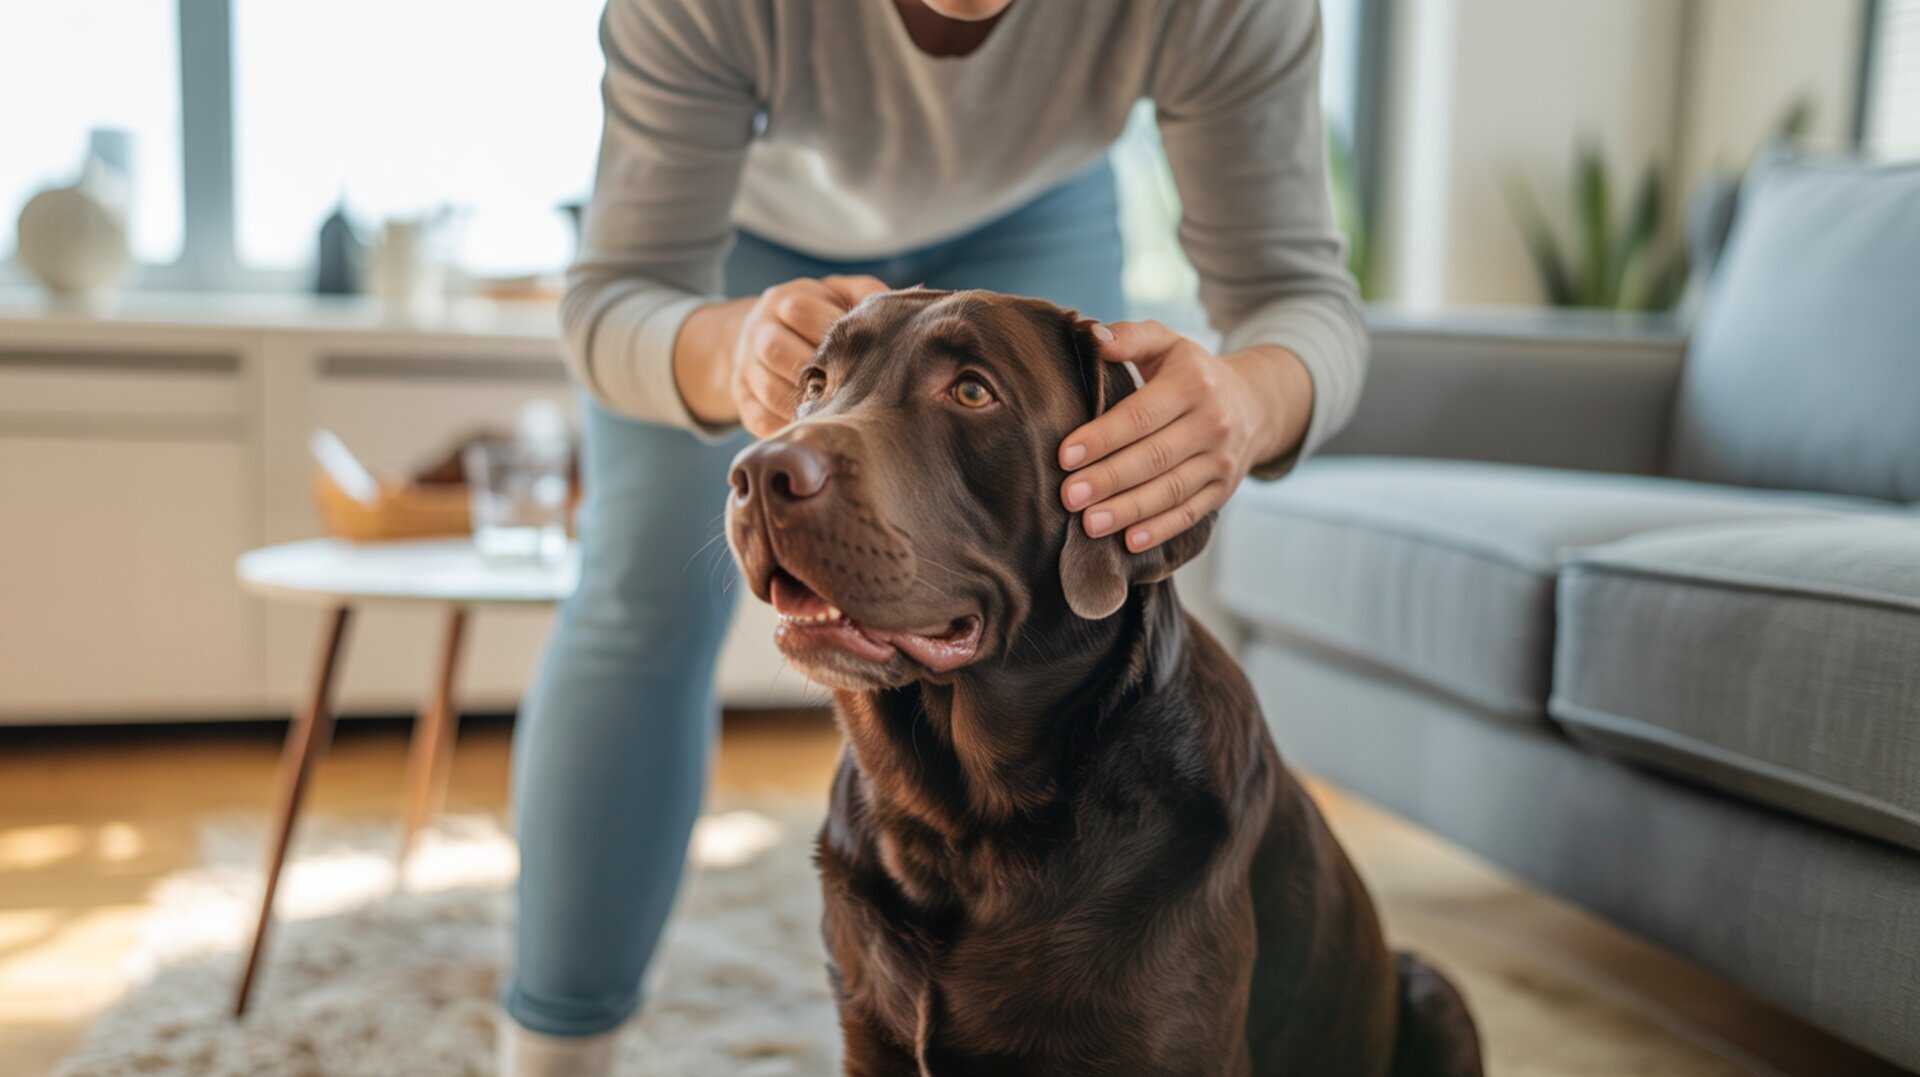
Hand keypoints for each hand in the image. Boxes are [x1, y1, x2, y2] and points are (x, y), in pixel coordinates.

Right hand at [730, 275, 888, 435]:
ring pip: (769, 390)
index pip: (800, 312)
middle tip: (848, 388)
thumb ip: (864, 295)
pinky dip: (788, 428)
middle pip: (777, 351)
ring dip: (803, 405)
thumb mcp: (838, 294)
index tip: (860, 352)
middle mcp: (759, 331)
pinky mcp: (742, 399)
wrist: (762, 335)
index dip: (831, 333)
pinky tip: (816, 429)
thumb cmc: (816, 317)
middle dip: (815, 373)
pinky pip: (759, 419)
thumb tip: (895, 309)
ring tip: (838, 414)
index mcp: (784, 300)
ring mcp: (746, 367)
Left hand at [1057, 321, 1312, 551]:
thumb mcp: (1167, 344)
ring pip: (1171, 490)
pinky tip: (1129, 542)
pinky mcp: (1224, 490)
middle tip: (1068, 496)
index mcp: (1193, 383)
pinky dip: (1160, 530)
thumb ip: (1131, 337)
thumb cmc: (1191, 373)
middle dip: (1108, 479)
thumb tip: (1093, 337)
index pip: (1142, 414)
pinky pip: (1191, 514)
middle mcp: (1213, 422)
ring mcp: (1222, 460)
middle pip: (1154, 457)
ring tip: (1089, 524)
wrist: (1255, 403)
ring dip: (1128, 510)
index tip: (1066, 455)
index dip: (1103, 436)